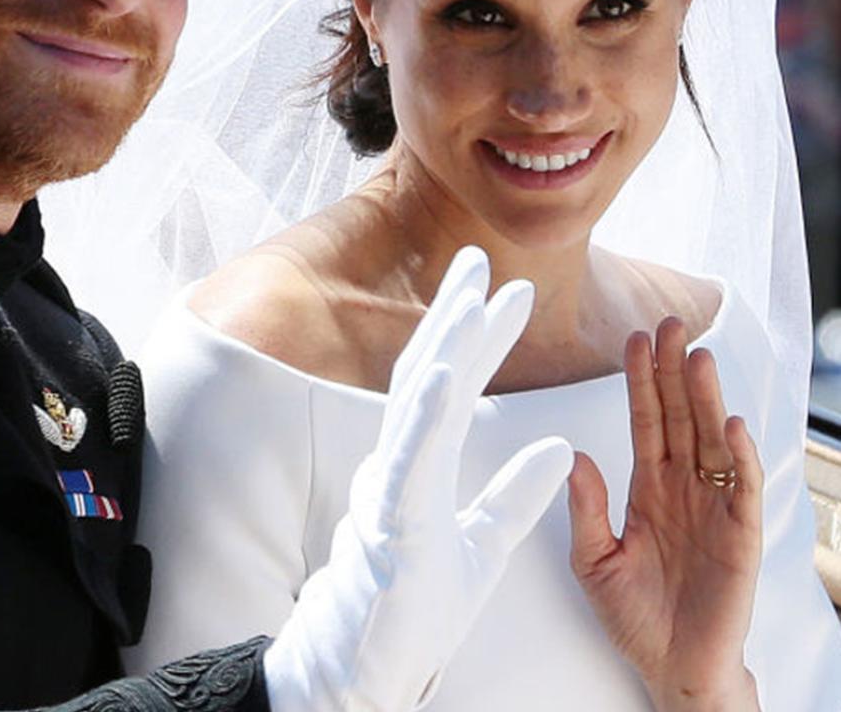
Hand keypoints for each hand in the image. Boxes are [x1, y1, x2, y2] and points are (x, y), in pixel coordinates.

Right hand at [264, 246, 573, 711]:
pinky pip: (409, 463)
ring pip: (416, 405)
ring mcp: (391, 489)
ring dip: (444, 346)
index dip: (480, 338)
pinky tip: (444, 373)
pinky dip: (425, 415)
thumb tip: (560, 446)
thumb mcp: (484, 545)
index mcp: (422, 464)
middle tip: (479, 260)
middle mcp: (401, 463)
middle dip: (454, 315)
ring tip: (471, 297)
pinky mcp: (391, 525)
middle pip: (428, 374)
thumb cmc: (416, 607)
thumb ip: (517, 494)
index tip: (509, 293)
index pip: (455, 386)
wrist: (369, 669)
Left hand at [568, 318, 762, 711]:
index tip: (633, 338)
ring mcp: (714, 506)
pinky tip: (730, 425)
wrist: (672, 669)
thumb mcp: (594, 561)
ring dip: (706, 399)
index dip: (640, 380)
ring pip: (711, 440)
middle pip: (679, 416)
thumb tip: (573, 456)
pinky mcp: (740, 535)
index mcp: (648, 485)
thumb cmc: (634, 616)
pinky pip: (743, 488)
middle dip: (674, 371)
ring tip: (698, 357)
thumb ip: (585, 510)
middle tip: (670, 323)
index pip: (645, 420)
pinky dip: (740, 456)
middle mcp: (683, 486)